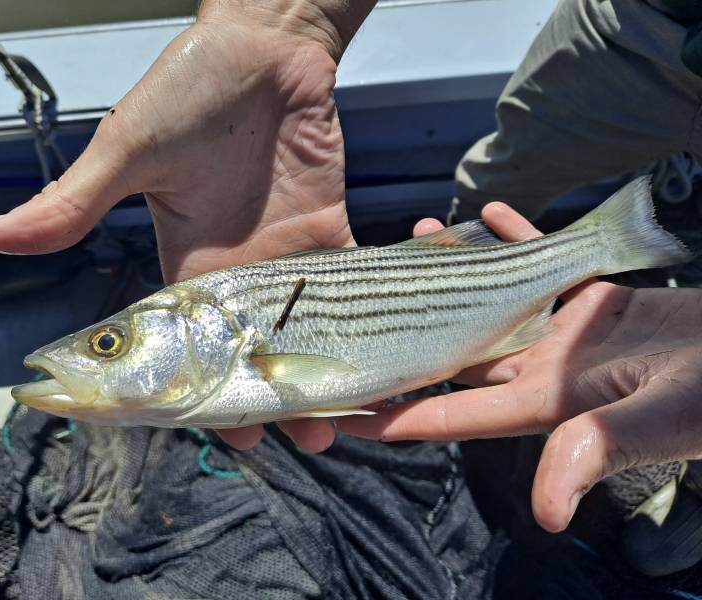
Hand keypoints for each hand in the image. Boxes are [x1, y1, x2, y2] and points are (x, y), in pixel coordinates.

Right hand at [0, 12, 358, 449]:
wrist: (263, 48)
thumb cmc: (190, 88)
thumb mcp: (130, 148)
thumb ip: (77, 202)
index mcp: (188, 269)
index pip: (192, 352)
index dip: (208, 395)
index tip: (225, 437)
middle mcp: (239, 274)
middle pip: (255, 356)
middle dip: (272, 402)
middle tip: (294, 442)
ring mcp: (288, 258)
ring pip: (307, 335)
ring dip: (324, 377)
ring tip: (339, 425)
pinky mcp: (330, 233)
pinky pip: (353, 288)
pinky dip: (368, 322)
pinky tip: (380, 363)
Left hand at [337, 203, 701, 532]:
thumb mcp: (656, 424)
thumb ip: (598, 451)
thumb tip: (549, 513)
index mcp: (545, 405)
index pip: (453, 412)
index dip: (399, 413)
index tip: (346, 408)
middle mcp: (542, 372)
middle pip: (458, 352)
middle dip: (410, 330)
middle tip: (362, 302)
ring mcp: (565, 335)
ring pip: (493, 302)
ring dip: (456, 272)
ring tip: (417, 237)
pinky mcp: (595, 303)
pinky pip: (543, 267)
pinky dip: (516, 242)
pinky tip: (488, 214)